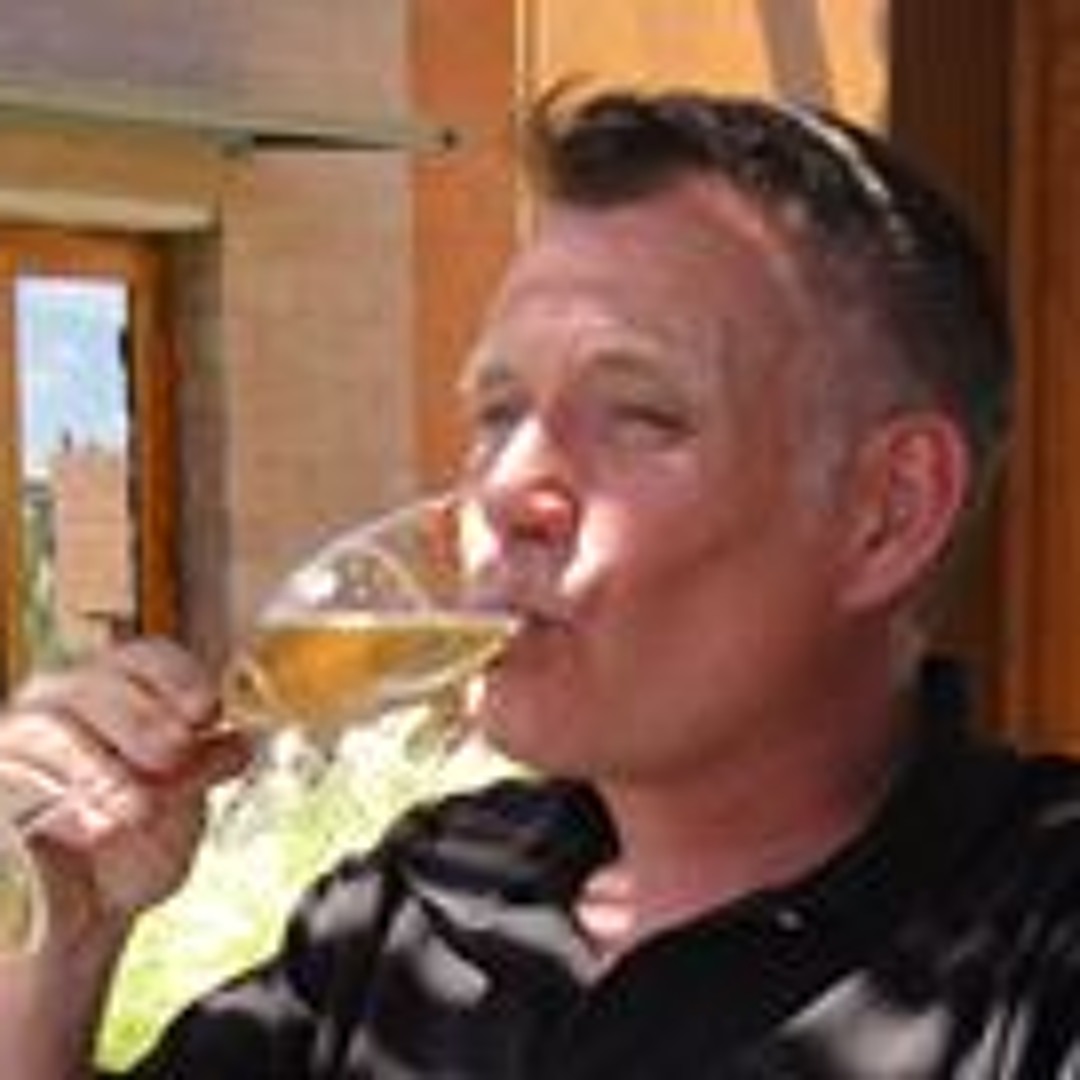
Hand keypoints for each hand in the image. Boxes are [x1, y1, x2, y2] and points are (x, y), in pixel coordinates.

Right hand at [0, 638, 249, 948]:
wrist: (77, 916)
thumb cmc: (133, 847)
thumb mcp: (180, 806)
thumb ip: (204, 769)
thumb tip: (239, 744)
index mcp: (118, 693)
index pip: (145, 658)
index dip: (178, 677)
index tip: (208, 711)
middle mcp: (58, 705)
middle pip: (93, 685)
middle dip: (140, 720)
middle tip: (175, 754)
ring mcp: (14, 746)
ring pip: (46, 729)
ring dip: (101, 768)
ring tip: (140, 809)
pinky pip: (11, 783)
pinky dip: (56, 804)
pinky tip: (95, 829)